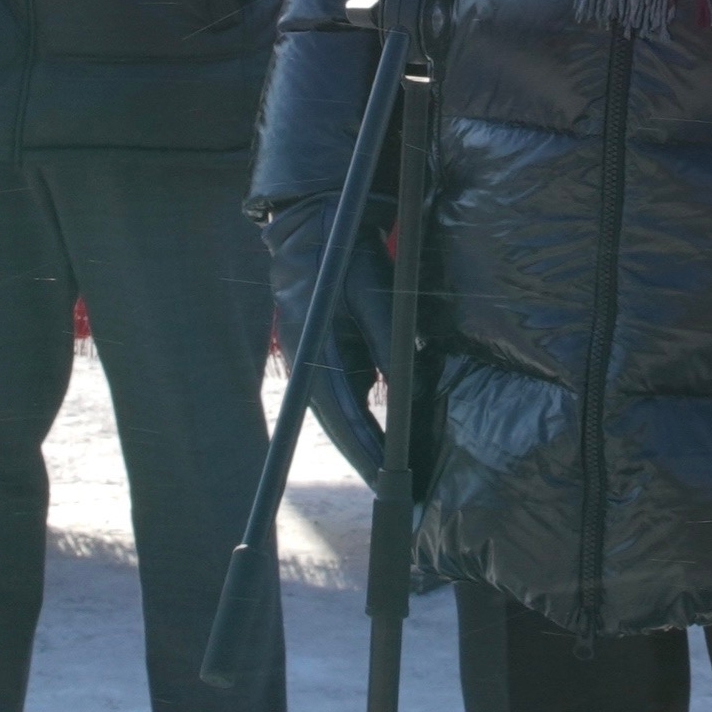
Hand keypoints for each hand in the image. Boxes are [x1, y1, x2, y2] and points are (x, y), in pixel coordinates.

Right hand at [263, 199, 397, 485]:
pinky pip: (341, 392)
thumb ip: (388, 339)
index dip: (367, 450)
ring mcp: (309, 358)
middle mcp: (306, 363)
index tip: (390, 479)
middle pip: (336, 423)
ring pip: (338, 411)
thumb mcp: (374, 293)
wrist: (315, 221)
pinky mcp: (320, 349)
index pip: (344, 416)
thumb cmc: (346, 254)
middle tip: (394, 491)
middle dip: (364, 456)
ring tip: (391, 471)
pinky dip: (360, 415)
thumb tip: (406, 384)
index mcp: (315, 352)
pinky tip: (382, 432)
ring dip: (361, 440)